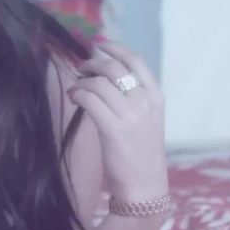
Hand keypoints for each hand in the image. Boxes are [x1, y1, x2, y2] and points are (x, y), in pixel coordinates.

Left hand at [68, 39, 168, 199]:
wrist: (144, 184)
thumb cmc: (141, 152)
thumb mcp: (147, 119)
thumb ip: (133, 97)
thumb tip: (106, 75)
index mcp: (156, 97)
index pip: (137, 61)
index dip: (116, 48)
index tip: (100, 44)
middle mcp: (145, 102)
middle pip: (114, 68)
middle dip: (93, 63)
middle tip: (81, 68)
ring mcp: (131, 115)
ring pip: (99, 83)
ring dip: (82, 81)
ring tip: (76, 89)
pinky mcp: (113, 129)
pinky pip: (90, 99)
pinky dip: (78, 94)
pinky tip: (74, 99)